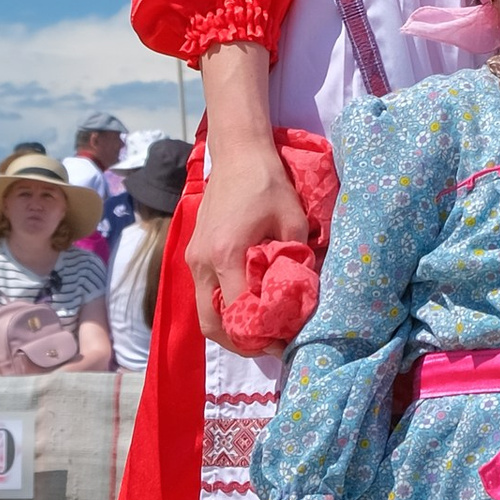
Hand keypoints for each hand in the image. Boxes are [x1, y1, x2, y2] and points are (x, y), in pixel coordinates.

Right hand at [188, 142, 308, 346]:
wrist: (237, 153)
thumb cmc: (267, 183)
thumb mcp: (293, 221)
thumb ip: (297, 259)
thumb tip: (305, 294)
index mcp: (226, 255)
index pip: (237, 312)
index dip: (259, 335)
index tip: (283, 341)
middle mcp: (203, 262)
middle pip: (211, 324)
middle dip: (238, 343)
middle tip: (269, 346)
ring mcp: (194, 259)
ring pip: (204, 311)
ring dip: (230, 327)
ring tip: (261, 331)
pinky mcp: (194, 253)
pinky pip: (205, 293)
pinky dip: (223, 308)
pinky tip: (249, 305)